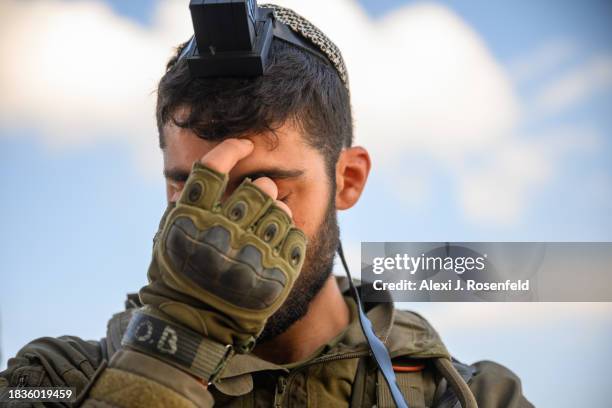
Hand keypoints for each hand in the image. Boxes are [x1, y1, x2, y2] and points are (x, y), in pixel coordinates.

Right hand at [139, 139, 306, 352]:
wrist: (193, 325)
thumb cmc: (178, 275)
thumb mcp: (168, 235)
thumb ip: (185, 202)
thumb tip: (208, 170)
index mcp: (191, 219)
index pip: (213, 166)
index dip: (231, 148)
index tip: (243, 144)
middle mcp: (222, 234)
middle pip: (256, 188)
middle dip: (260, 187)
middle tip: (259, 194)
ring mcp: (250, 256)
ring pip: (280, 210)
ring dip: (277, 208)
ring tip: (269, 218)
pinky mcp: (275, 275)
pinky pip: (294, 237)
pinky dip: (289, 232)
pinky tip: (278, 239)